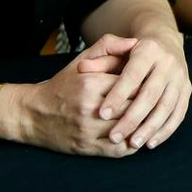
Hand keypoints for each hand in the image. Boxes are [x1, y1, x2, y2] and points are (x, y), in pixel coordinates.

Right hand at [0, 34, 143, 156]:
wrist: (32, 114)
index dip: (147, 84)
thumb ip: (110, 46)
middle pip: (132, 108)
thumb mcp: (83, 60)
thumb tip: (136, 42)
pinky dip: (131, 144)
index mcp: (90, 83)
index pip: (132, 84)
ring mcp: (87, 130)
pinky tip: (137, 135)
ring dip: (142, 126)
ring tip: (153, 117)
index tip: (154, 81)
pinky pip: (117, 150)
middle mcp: (89, 108)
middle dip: (147, 105)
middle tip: (159, 100)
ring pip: (127, 130)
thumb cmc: (63, 84)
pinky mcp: (86, 148)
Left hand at [93, 27, 190, 150]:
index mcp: (149, 49)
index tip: (102, 114)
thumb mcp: (116, 50)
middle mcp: (168, 62)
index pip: (133, 75)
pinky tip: (150, 142)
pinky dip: (166, 130)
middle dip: (132, 118)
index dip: (118, 95)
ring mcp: (180, 77)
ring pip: (166, 106)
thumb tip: (83, 68)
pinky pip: (179, 113)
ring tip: (132, 144)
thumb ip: (99, 59)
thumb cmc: (133, 52)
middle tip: (114, 136)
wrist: (165, 44)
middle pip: (151, 94)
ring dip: (149, 128)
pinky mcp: (187, 90)